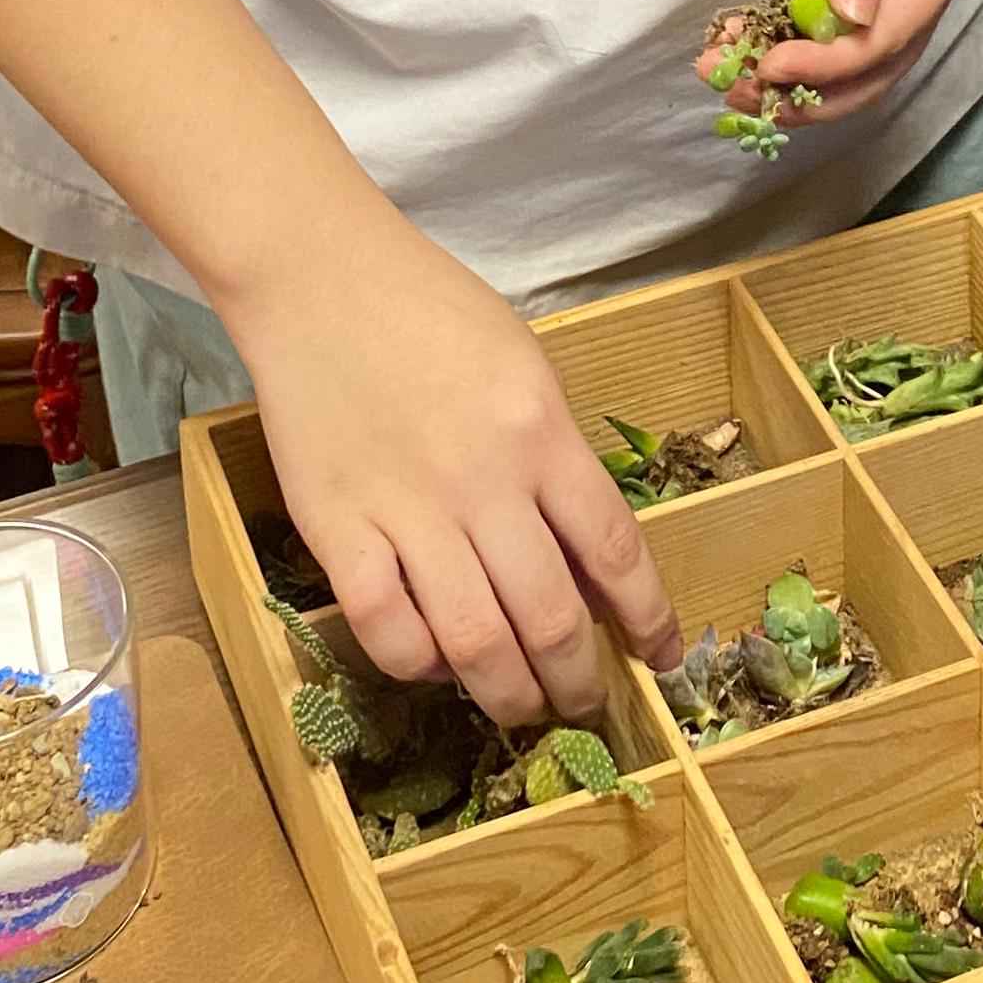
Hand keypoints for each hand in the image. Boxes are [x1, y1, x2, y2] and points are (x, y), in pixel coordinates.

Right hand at [225, 193, 681, 730]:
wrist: (322, 278)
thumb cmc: (431, 311)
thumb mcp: (526, 366)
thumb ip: (558, 457)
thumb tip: (588, 559)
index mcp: (541, 432)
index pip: (615, 550)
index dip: (646, 619)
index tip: (660, 658)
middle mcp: (483, 479)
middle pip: (549, 615)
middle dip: (575, 680)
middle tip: (580, 699)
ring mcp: (407, 508)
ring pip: (474, 641)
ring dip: (506, 692)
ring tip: (518, 704)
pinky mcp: (335, 527)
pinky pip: (386, 628)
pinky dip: (417, 663)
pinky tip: (434, 662)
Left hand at [739, 0, 982, 124]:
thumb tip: (851, 16)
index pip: (890, 34)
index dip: (832, 63)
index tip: (772, 65)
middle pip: (872, 63)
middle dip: (810, 89)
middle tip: (739, 91)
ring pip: (845, 51)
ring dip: (792, 74)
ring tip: (726, 80)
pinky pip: (819, 17)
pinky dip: (782, 36)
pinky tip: (737, 42)